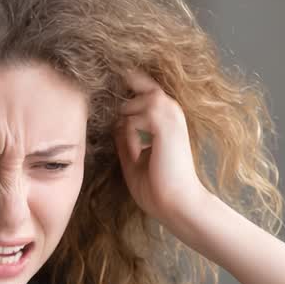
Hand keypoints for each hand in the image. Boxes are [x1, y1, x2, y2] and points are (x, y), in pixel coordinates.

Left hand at [113, 69, 209, 225]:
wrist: (178, 203)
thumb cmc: (158, 186)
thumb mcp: (133, 158)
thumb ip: (124, 139)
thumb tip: (112, 124)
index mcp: (165, 116)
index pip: (142, 86)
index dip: (123, 83)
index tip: (105, 87)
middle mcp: (170, 109)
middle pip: (136, 80)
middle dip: (118, 98)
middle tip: (119, 131)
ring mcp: (169, 113)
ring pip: (129, 102)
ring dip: (124, 126)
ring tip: (135, 151)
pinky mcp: (165, 123)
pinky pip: (131, 119)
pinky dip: (129, 138)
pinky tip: (139, 154)